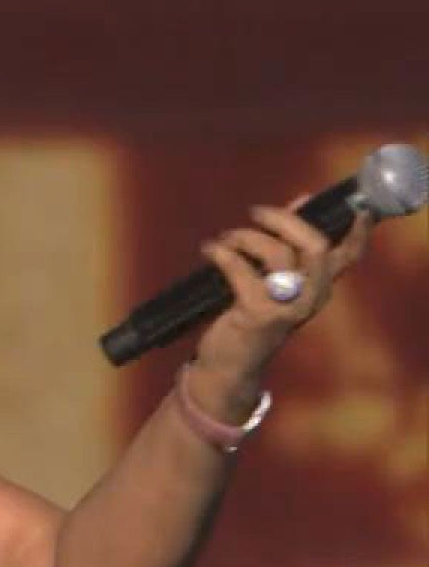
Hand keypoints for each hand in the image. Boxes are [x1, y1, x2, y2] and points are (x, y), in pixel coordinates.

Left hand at [192, 195, 372, 384]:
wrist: (231, 365)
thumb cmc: (252, 314)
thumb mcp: (276, 279)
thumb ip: (290, 241)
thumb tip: (303, 201)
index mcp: (320, 286)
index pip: (348, 256)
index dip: (357, 231)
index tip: (357, 208)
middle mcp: (311, 296)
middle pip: (314, 245)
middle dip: (284, 220)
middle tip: (256, 212)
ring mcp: (287, 307)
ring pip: (277, 254)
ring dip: (246, 237)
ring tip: (226, 238)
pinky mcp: (258, 314)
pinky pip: (241, 271)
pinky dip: (222, 254)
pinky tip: (209, 250)